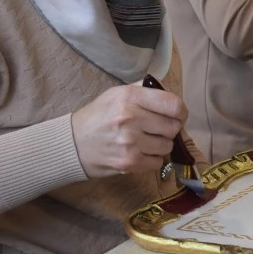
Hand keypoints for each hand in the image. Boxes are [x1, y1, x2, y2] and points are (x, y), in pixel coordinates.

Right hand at [71, 85, 187, 177]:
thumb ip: (145, 91)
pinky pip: (157, 162)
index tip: (177, 115)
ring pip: (167, 146)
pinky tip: (140, 152)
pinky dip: (152, 159)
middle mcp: (130, 117)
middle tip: (157, 129)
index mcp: (130, 97)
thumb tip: (171, 97)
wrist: (72, 144)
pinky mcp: (128, 162)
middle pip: (173, 127)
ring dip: (161, 145)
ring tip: (146, 140)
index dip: (181, 112)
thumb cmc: (98, 117)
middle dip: (170, 129)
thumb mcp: (117, 94)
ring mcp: (130, 142)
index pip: (174, 105)